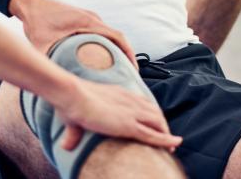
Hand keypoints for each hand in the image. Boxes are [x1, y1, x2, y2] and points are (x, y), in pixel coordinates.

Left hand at [12, 0, 136, 64]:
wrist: (28, 4)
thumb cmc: (36, 21)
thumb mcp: (42, 45)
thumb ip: (49, 61)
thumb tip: (53, 81)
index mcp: (88, 22)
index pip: (118, 37)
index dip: (129, 54)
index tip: (134, 70)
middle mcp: (92, 18)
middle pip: (118, 38)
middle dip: (126, 56)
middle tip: (130, 76)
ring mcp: (88, 17)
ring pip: (110, 35)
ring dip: (117, 50)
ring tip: (120, 71)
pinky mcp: (83, 19)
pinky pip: (102, 32)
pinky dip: (107, 45)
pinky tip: (103, 59)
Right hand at [50, 77, 181, 151]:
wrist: (72, 95)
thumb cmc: (70, 102)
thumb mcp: (74, 116)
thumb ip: (74, 133)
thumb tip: (66, 146)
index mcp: (119, 93)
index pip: (142, 102)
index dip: (150, 113)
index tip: (154, 122)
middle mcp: (130, 101)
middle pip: (154, 111)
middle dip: (162, 124)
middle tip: (167, 136)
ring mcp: (131, 113)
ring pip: (158, 123)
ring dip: (167, 133)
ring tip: (172, 144)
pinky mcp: (129, 125)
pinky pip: (154, 134)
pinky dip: (166, 140)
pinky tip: (174, 144)